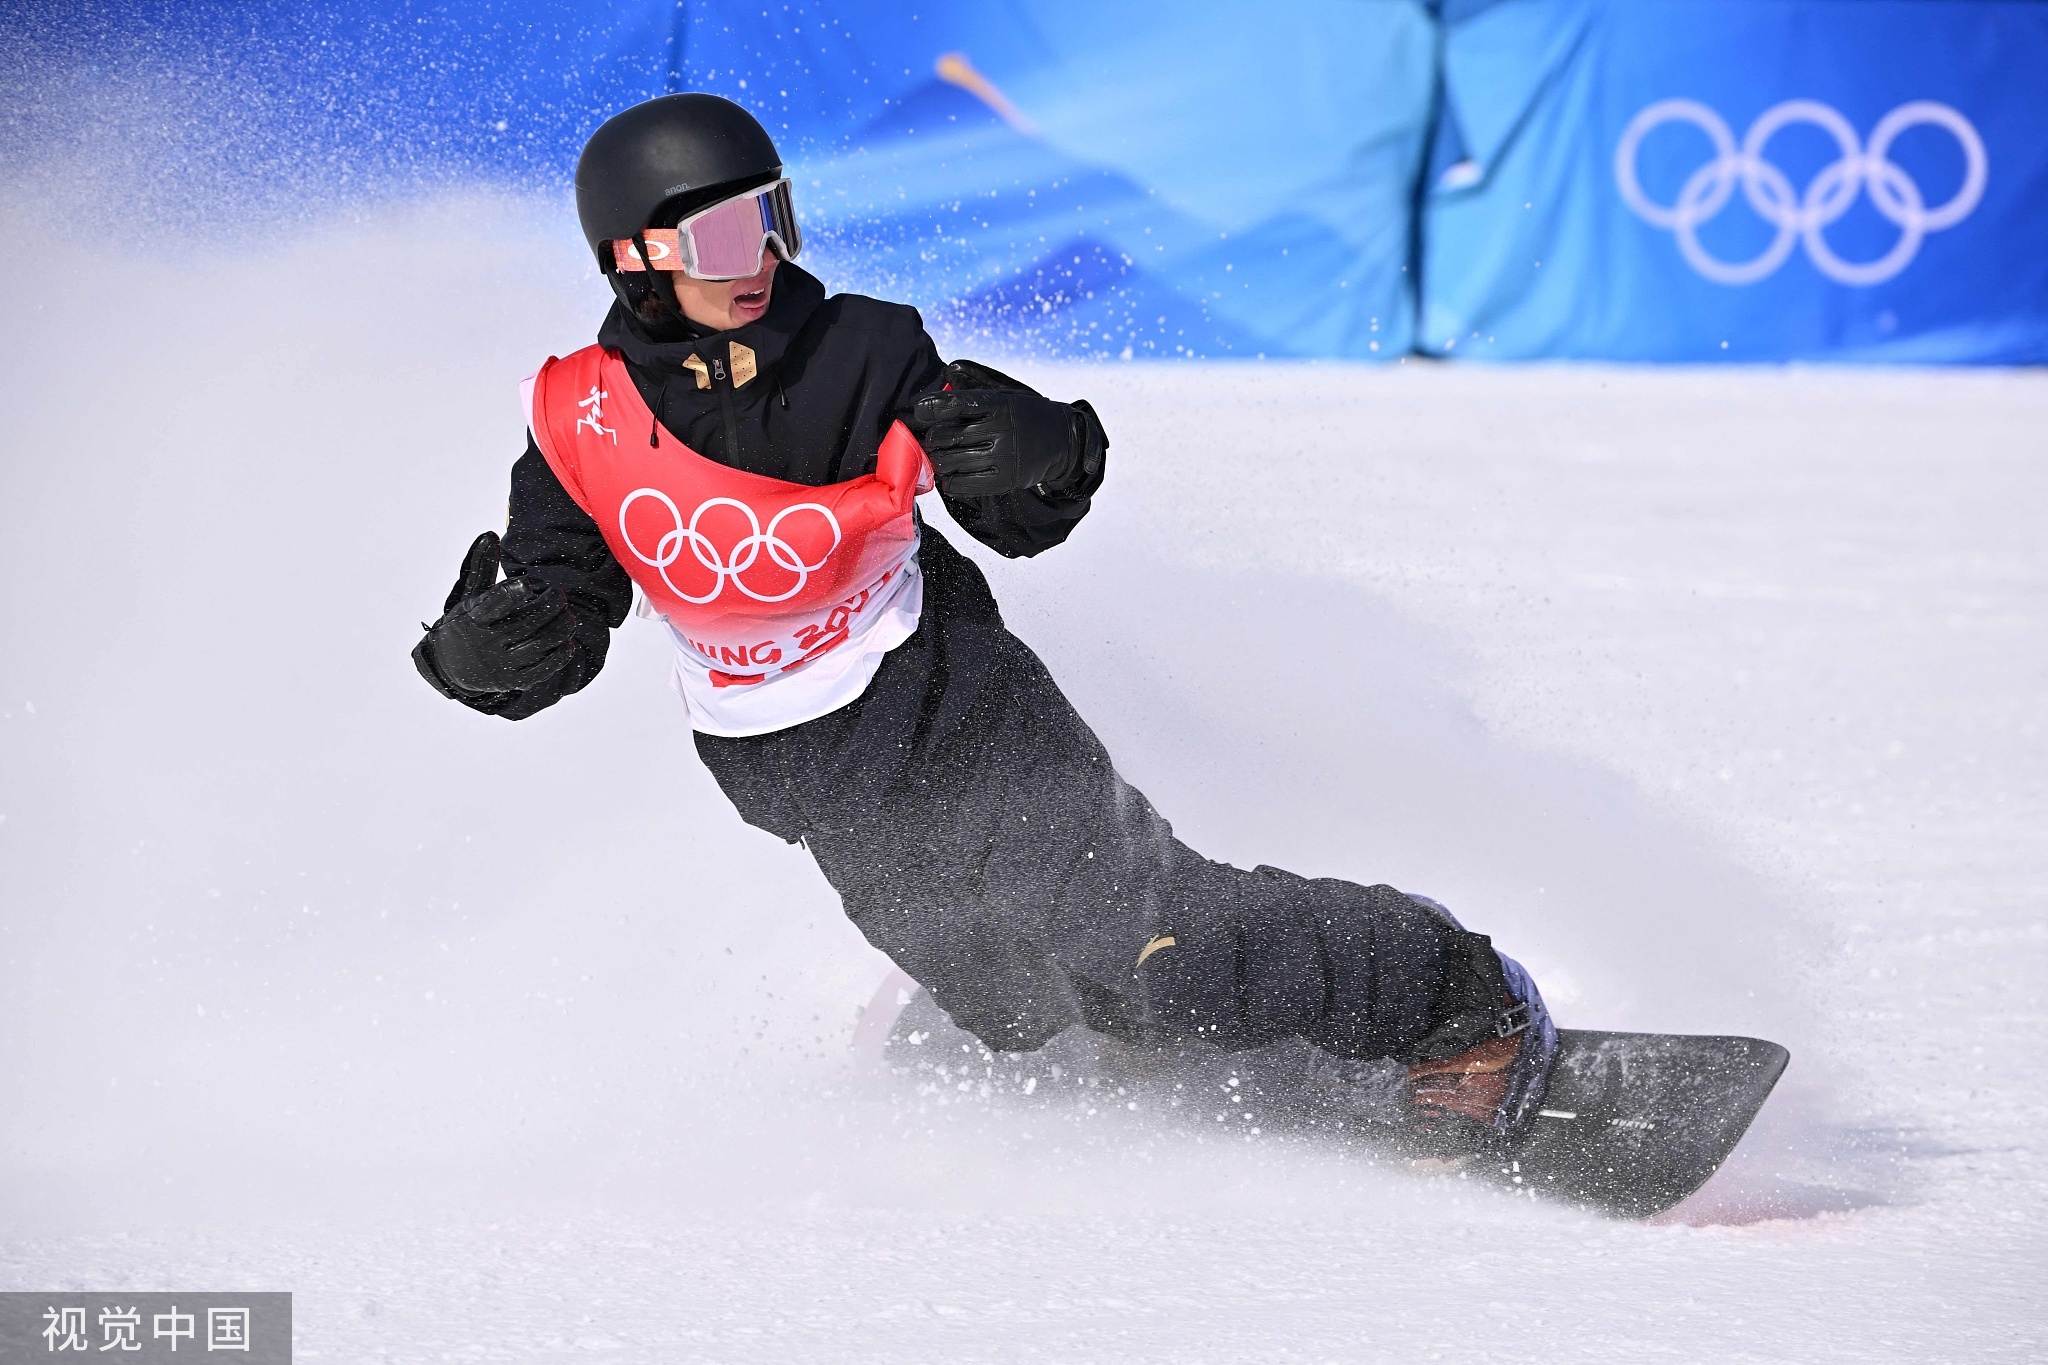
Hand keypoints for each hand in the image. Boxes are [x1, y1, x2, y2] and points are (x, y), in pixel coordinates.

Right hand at [413, 532, 578, 699]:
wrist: (451, 666)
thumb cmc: (467, 622)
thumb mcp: (469, 595)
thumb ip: (481, 565)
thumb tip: (490, 535)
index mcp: (474, 617)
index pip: (497, 602)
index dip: (518, 590)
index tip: (533, 581)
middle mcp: (486, 642)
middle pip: (528, 621)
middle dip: (551, 605)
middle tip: (560, 594)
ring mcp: (501, 664)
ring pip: (540, 644)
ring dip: (561, 627)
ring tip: (568, 616)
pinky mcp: (514, 681)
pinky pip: (543, 669)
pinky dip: (560, 656)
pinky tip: (568, 642)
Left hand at [906, 366, 1078, 497]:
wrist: (1062, 442)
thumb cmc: (1026, 415)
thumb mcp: (1005, 392)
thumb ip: (976, 381)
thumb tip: (948, 371)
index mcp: (999, 404)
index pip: (955, 404)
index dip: (931, 407)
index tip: (920, 410)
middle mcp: (1000, 430)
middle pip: (945, 436)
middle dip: (932, 438)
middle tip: (934, 439)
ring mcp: (1002, 458)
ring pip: (949, 462)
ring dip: (939, 459)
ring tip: (943, 455)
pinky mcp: (1004, 481)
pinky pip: (962, 485)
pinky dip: (950, 480)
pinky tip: (953, 474)